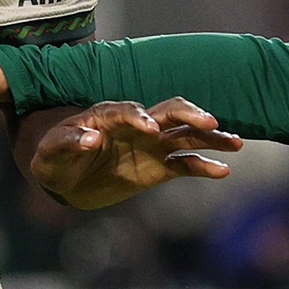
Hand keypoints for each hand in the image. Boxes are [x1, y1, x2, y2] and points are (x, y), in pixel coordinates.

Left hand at [29, 99, 241, 208]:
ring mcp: (151, 144)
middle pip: (169, 111)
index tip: (151, 130)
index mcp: (108, 116)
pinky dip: (204, 166)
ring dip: (210, 137)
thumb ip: (69, 142)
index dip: (140, 117)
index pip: (129, 110)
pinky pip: (185, 164)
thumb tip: (89, 138)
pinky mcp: (157, 166)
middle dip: (190, 114)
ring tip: (236, 142)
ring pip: (186, 135)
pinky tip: (224, 171)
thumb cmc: (54, 159)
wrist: (64, 178)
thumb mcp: (52, 152)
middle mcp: (136, 125)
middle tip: (210, 122)